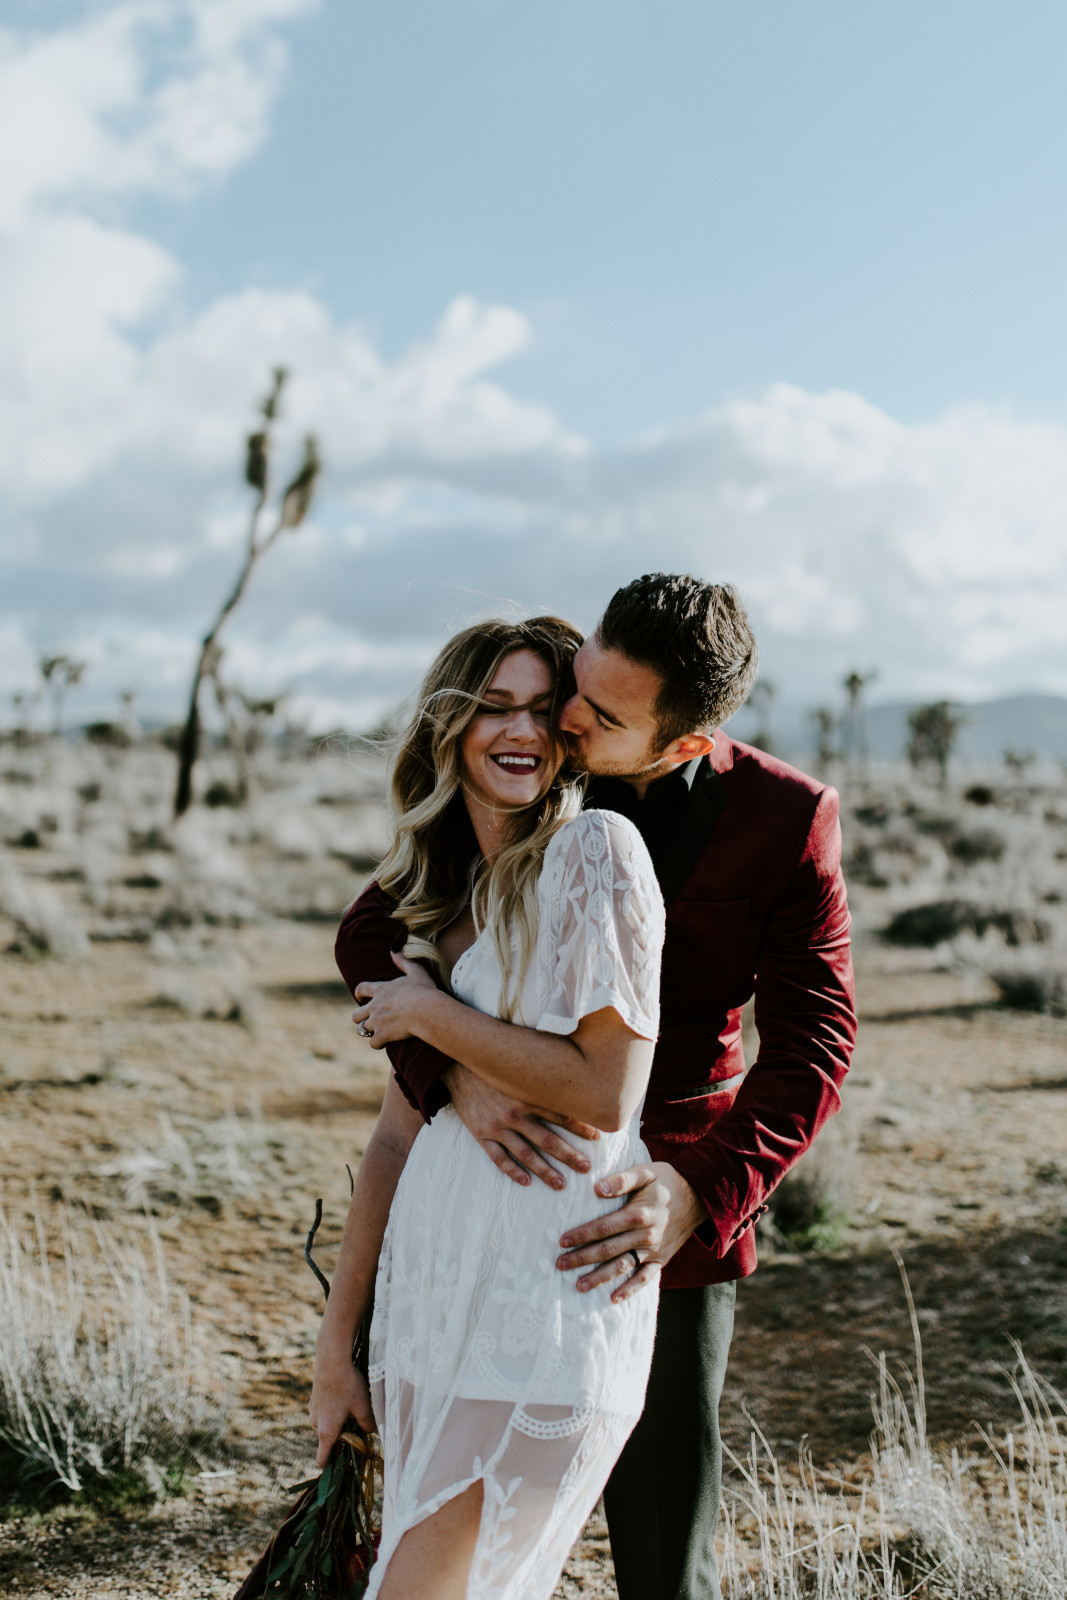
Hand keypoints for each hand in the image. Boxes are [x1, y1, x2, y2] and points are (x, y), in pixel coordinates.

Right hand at [309, 1340, 374, 1467]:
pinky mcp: (314, 1398)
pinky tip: (343, 1394)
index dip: (329, 1466)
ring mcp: (313, 1410)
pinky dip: (332, 1408)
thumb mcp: (363, 1406)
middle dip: (340, 1436)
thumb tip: (372, 1433)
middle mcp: (315, 1423)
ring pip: (325, 1423)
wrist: (331, 1359)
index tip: (337, 1469)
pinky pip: (323, 1410)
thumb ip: (368, 1424)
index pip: (322, 1458)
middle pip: (327, 1439)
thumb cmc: (348, 1385)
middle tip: (356, 1427)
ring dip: (337, 1420)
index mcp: (326, 1431)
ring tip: (351, 1406)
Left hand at [353, 953, 436, 1046]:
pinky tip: (385, 1042)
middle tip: (368, 1019)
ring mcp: (377, 1022)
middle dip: (360, 1017)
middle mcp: (375, 1006)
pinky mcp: (382, 1035)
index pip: (361, 989)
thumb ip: (403, 961)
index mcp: (381, 990)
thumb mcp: (416, 972)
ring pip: (362, 1030)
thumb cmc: (424, 991)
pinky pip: (373, 1043)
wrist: (427, 1010)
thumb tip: (393, 949)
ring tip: (377, 1032)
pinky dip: (378, 1043)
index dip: (359, 993)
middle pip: (356, 1014)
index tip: (361, 997)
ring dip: (369, 1031)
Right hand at [445, 1063, 600, 1190]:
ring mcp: (497, 1126)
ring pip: (525, 1154)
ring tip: (561, 1184)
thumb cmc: (495, 1068)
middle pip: (547, 1140)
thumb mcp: (519, 1069)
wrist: (459, 1068)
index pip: (560, 1114)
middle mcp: (514, 1113)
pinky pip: (498, 1158)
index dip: (580, 1127)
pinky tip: (526, 1182)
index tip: (597, 1138)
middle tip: (586, 1168)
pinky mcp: (481, 1134)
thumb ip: (542, 1076)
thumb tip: (572, 1076)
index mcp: (527, 1095)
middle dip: (568, 1155)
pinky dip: (512, 1172)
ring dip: (544, 1170)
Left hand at [556, 1160, 707, 1303]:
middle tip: (560, 1265)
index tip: (562, 1241)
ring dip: (600, 1277)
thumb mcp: (646, 1171)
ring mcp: (654, 1250)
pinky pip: (645, 1278)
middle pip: (608, 1250)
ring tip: (579, 1285)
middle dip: (582, 1258)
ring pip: (622, 1267)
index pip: (603, 1227)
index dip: (582, 1235)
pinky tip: (614, 1298)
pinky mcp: (662, 1259)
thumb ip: (622, 1179)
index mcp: (638, 1214)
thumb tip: (597, 1188)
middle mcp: (645, 1235)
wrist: (700, 1196)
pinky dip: (630, 1290)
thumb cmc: (667, 1180)